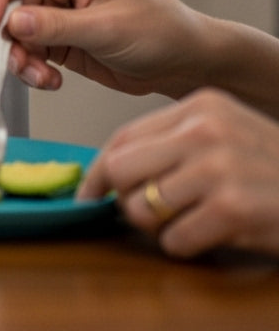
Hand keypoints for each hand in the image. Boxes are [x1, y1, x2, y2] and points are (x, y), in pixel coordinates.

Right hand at [0, 0, 203, 96]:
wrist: (182, 62)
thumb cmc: (159, 31)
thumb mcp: (105, 28)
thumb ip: (55, 26)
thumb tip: (12, 23)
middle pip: (8, 3)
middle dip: (8, 36)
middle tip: (16, 60)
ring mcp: (57, 12)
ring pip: (14, 32)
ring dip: (20, 58)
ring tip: (41, 76)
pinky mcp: (58, 38)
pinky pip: (28, 51)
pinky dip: (32, 69)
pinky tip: (50, 80)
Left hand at [77, 88, 278, 257]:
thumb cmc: (273, 169)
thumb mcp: (226, 133)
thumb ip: (174, 142)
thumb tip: (109, 168)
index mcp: (201, 106)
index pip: (122, 137)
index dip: (100, 171)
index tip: (91, 192)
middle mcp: (206, 131)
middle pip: (121, 170)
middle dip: (128, 198)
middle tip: (150, 212)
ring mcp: (219, 169)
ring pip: (140, 208)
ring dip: (158, 226)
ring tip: (190, 220)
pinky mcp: (232, 209)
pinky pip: (173, 240)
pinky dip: (186, 246)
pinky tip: (213, 234)